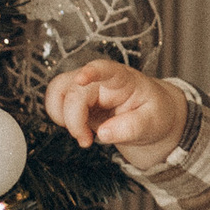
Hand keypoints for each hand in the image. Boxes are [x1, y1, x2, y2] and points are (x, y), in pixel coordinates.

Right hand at [46, 57, 183, 155]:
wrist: (149, 117)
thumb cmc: (153, 114)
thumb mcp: (152, 123)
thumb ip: (130, 128)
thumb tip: (103, 134)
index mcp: (123, 79)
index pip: (106, 69)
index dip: (92, 72)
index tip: (82, 79)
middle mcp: (101, 79)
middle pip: (73, 88)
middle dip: (73, 118)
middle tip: (86, 141)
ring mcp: (86, 87)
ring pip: (58, 90)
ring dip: (60, 115)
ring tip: (82, 135)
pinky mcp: (77, 99)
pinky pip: (57, 102)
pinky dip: (60, 118)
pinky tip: (79, 131)